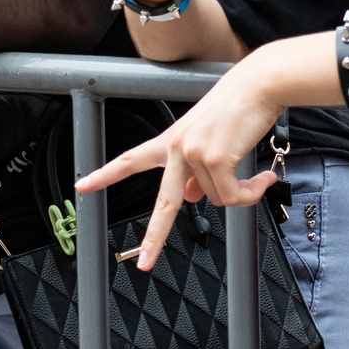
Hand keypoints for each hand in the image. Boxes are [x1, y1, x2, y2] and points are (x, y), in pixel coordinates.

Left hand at [74, 44, 297, 270]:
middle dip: (154, 238)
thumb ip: (197, 171)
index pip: (130, 159)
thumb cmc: (239, 107)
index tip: (83, 186)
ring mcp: (194, 154)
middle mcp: (177, 147)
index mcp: (171, 140)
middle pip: (164, 203)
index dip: (105, 175)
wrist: (260, 85)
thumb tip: (194, 199)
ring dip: (240, 192)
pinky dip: (251, 194)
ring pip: (217, 199)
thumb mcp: (209, 139)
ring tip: (255, 176)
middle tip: (144, 263)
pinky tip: (265, 179)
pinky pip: (234, 197)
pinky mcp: (216, 160)